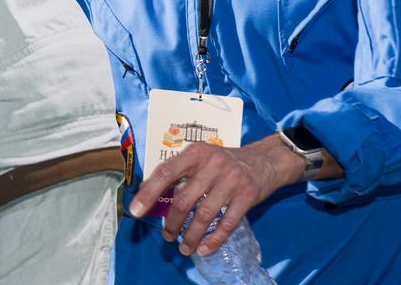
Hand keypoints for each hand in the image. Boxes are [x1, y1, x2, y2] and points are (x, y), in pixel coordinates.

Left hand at [127, 135, 302, 256]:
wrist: (264, 160)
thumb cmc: (223, 161)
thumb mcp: (200, 156)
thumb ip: (179, 171)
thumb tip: (149, 193)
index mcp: (195, 153)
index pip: (166, 172)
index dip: (149, 193)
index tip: (136, 211)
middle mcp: (212, 164)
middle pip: (184, 200)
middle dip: (171, 223)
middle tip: (167, 236)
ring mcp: (231, 180)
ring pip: (204, 215)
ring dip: (191, 236)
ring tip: (184, 247)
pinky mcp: (247, 195)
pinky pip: (227, 223)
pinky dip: (214, 240)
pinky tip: (204, 249)